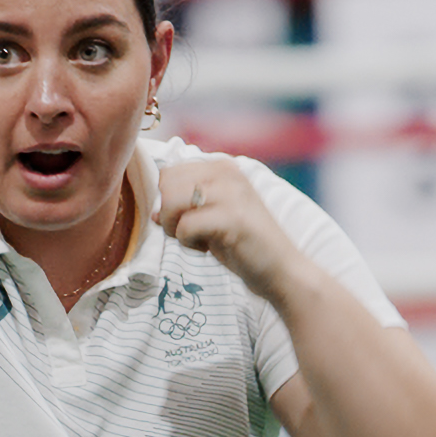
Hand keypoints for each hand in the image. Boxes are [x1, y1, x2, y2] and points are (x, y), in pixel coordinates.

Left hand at [153, 157, 295, 299]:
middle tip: (191, 233)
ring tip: (199, 240)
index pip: (169, 173)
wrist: (282, 270)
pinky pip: (185, 227)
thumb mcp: (211, 219)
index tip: (190, 220)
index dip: (169, 202)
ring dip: (177, 229)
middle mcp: (226, 172)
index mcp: (222, 166)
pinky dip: (189, 243)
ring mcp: (231, 192)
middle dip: (169, 215)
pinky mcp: (231, 217)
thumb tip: (153, 212)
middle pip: (166, 185)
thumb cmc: (244, 245)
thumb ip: (184, 208)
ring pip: (171, 202)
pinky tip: (209, 249)